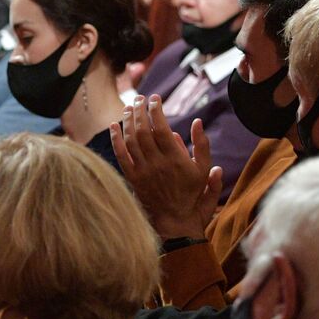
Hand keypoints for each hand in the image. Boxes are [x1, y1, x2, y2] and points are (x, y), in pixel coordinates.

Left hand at [110, 95, 221, 238]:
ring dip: (128, 121)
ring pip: (131, 140)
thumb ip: (202, 145)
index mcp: (175, 159)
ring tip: (129, 107)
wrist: (175, 220)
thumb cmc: (192, 193)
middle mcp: (157, 164)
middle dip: (140, 111)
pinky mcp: (132, 178)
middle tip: (140, 98)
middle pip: (143, 130)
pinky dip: (116, 139)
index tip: (156, 99)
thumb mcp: (204, 169)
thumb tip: (197, 122)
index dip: (156, 111)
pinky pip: (121, 156)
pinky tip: (114, 126)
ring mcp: (142, 171)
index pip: (161, 128)